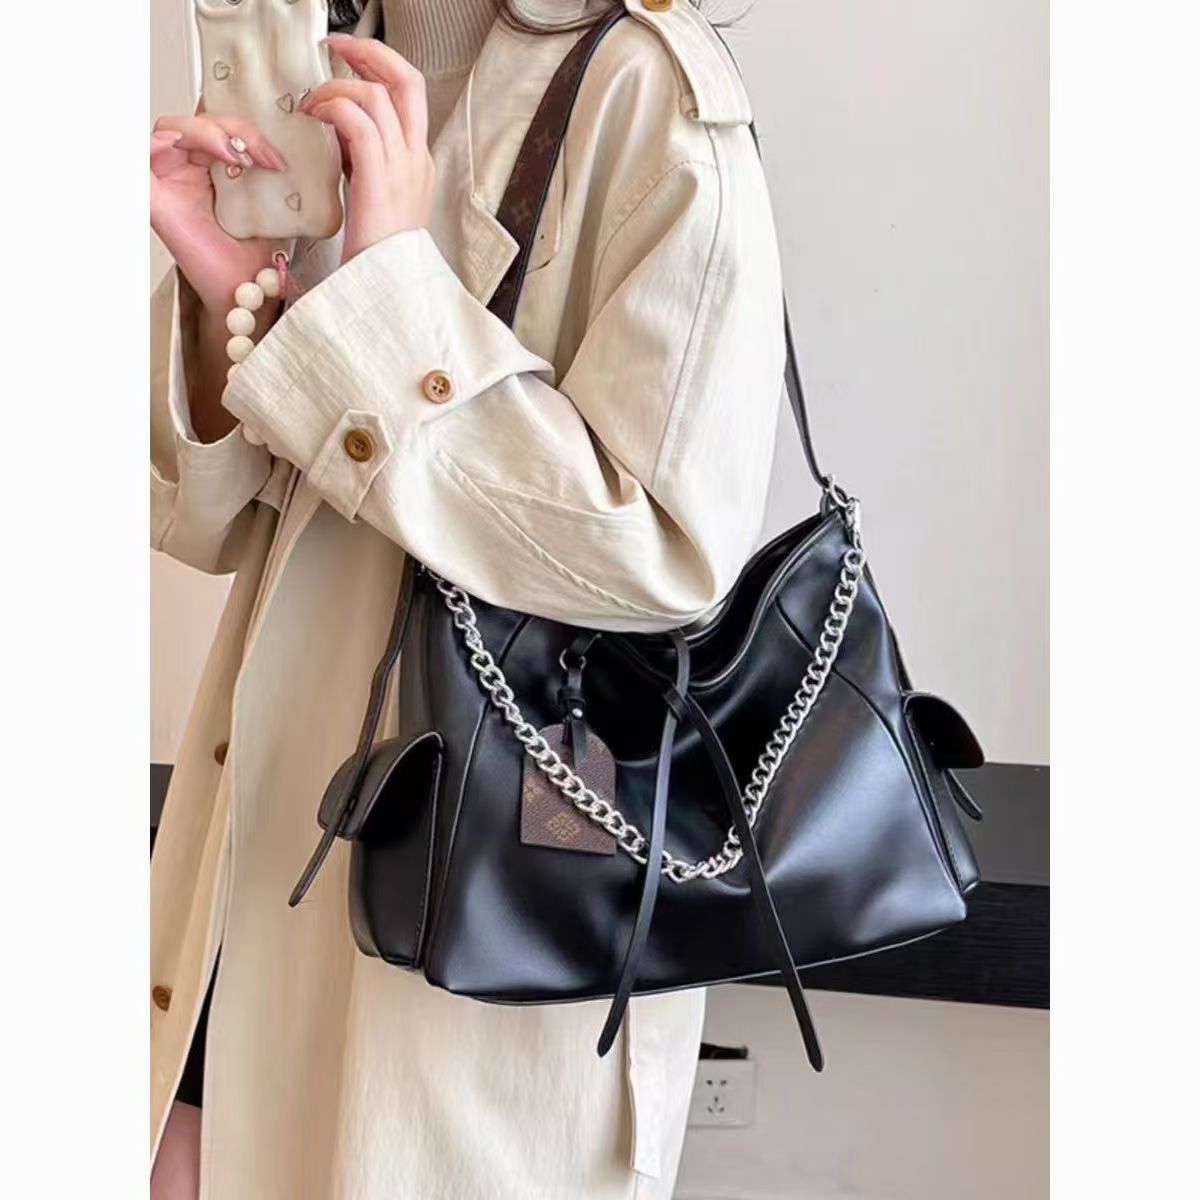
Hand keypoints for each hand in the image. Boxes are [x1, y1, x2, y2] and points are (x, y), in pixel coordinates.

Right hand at [150, 112, 287, 313]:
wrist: (247, 293)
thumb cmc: (252, 257)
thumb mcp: (268, 203)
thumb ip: (268, 169)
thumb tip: (295, 143)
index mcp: (209, 168)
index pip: (218, 126)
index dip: (246, 131)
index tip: (277, 159)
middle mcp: (184, 171)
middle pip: (197, 122)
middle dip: (233, 130)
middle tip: (264, 158)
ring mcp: (165, 182)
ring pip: (171, 129)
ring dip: (206, 133)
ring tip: (238, 157)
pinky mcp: (150, 198)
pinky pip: (138, 155)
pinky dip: (154, 142)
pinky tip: (181, 144)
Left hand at [297, 35, 434, 262]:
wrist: (386, 290)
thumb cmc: (376, 255)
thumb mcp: (374, 197)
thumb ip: (363, 161)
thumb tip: (340, 131)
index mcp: (418, 163)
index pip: (409, 95)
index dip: (380, 66)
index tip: (350, 58)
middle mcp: (415, 159)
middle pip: (407, 80)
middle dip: (370, 52)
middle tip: (338, 48)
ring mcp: (401, 168)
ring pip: (376, 94)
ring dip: (337, 86)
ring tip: (313, 101)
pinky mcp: (378, 179)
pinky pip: (357, 121)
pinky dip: (333, 107)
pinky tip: (315, 117)